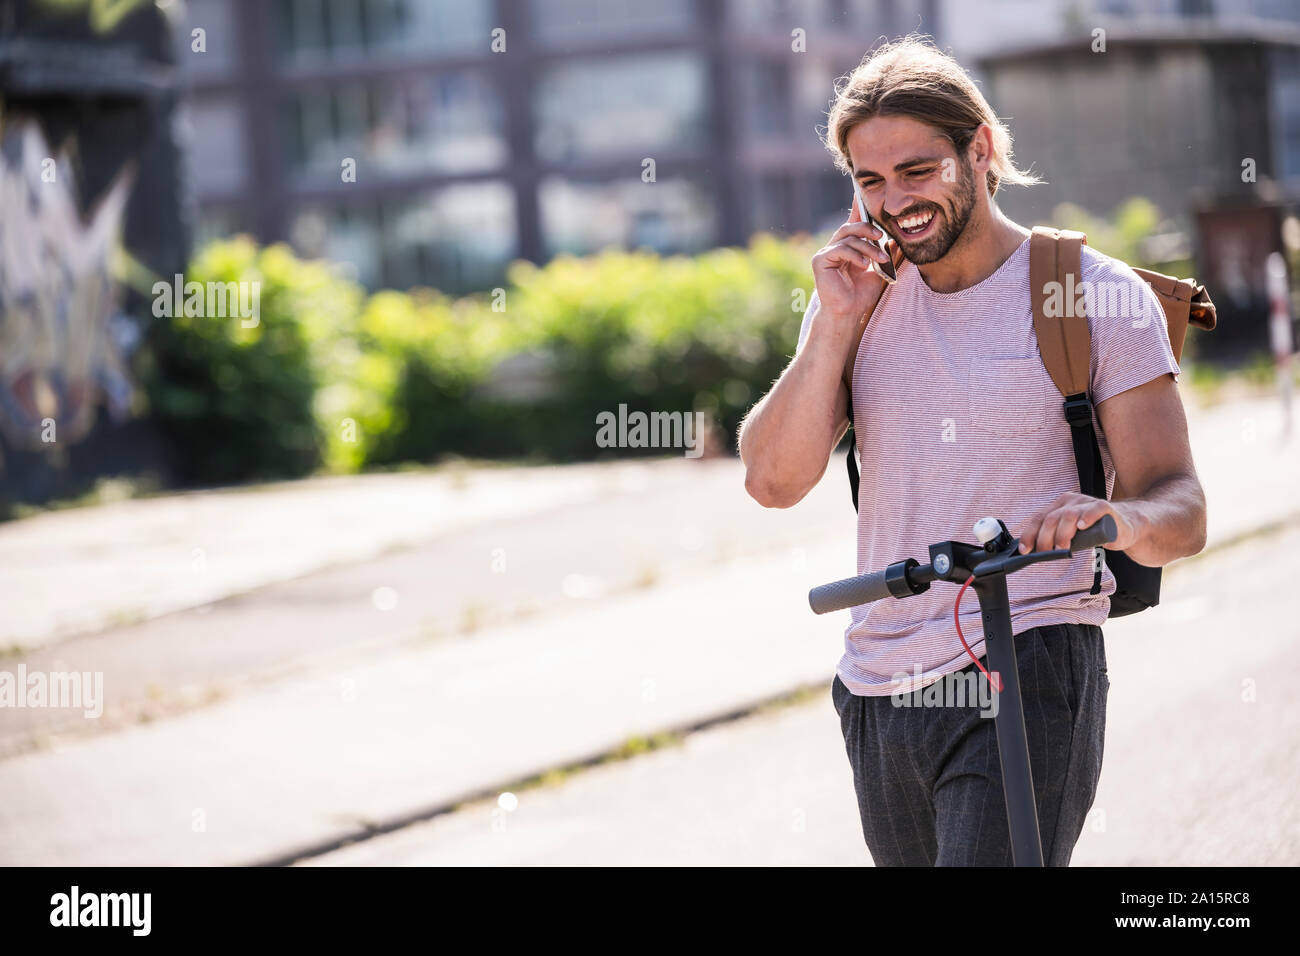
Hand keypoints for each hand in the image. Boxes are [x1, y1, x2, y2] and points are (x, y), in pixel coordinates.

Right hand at [811, 198, 893, 325]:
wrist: (850, 314)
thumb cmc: (862, 295)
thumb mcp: (880, 270)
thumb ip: (887, 254)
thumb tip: (898, 239)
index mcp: (847, 248)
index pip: (853, 223)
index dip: (858, 207)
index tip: (862, 192)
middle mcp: (834, 248)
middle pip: (850, 226)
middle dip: (868, 228)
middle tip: (883, 236)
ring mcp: (825, 254)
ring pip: (847, 237)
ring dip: (868, 247)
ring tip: (880, 261)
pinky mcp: (820, 261)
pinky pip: (840, 249)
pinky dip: (855, 255)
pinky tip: (864, 266)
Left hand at [1016, 492, 1139, 553]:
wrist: (1125, 526)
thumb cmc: (1095, 531)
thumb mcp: (1072, 535)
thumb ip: (1056, 539)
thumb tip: (1035, 553)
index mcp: (1059, 506)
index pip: (1039, 518)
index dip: (1030, 534)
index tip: (1024, 550)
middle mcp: (1071, 502)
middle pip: (1051, 518)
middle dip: (1044, 538)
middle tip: (1045, 553)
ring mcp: (1087, 503)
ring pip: (1068, 515)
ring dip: (1062, 533)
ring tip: (1062, 547)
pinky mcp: (1105, 507)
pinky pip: (1094, 509)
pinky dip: (1086, 517)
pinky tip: (1081, 527)